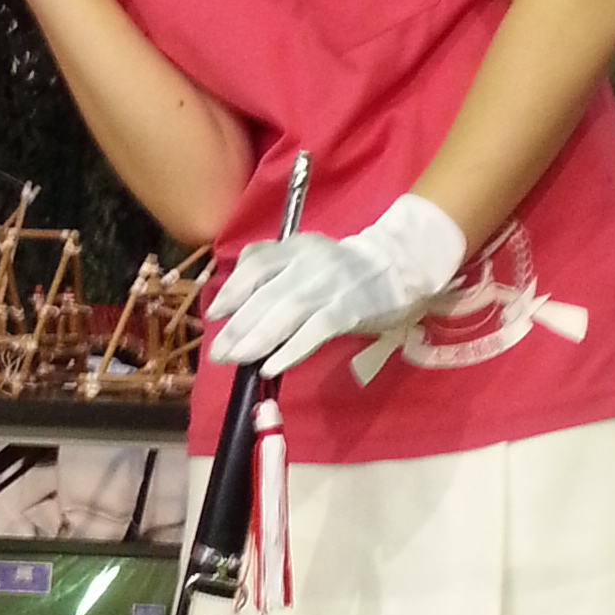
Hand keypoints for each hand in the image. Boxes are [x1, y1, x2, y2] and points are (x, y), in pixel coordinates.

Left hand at [207, 194, 467, 375]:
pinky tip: (272, 367)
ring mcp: (329, 285)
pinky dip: (290, 350)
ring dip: (255, 339)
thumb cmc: (345, 270)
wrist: (400, 265)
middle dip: (237, 326)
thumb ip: (274, 269)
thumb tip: (234, 304)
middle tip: (218, 352)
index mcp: (295, 246)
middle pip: (264, 294)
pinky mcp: (349, 309)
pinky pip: (314, 331)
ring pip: (284, 312)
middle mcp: (308, 261)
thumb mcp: (306, 257)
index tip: (215, 314)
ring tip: (237, 361)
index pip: (255, 263)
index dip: (232, 289)